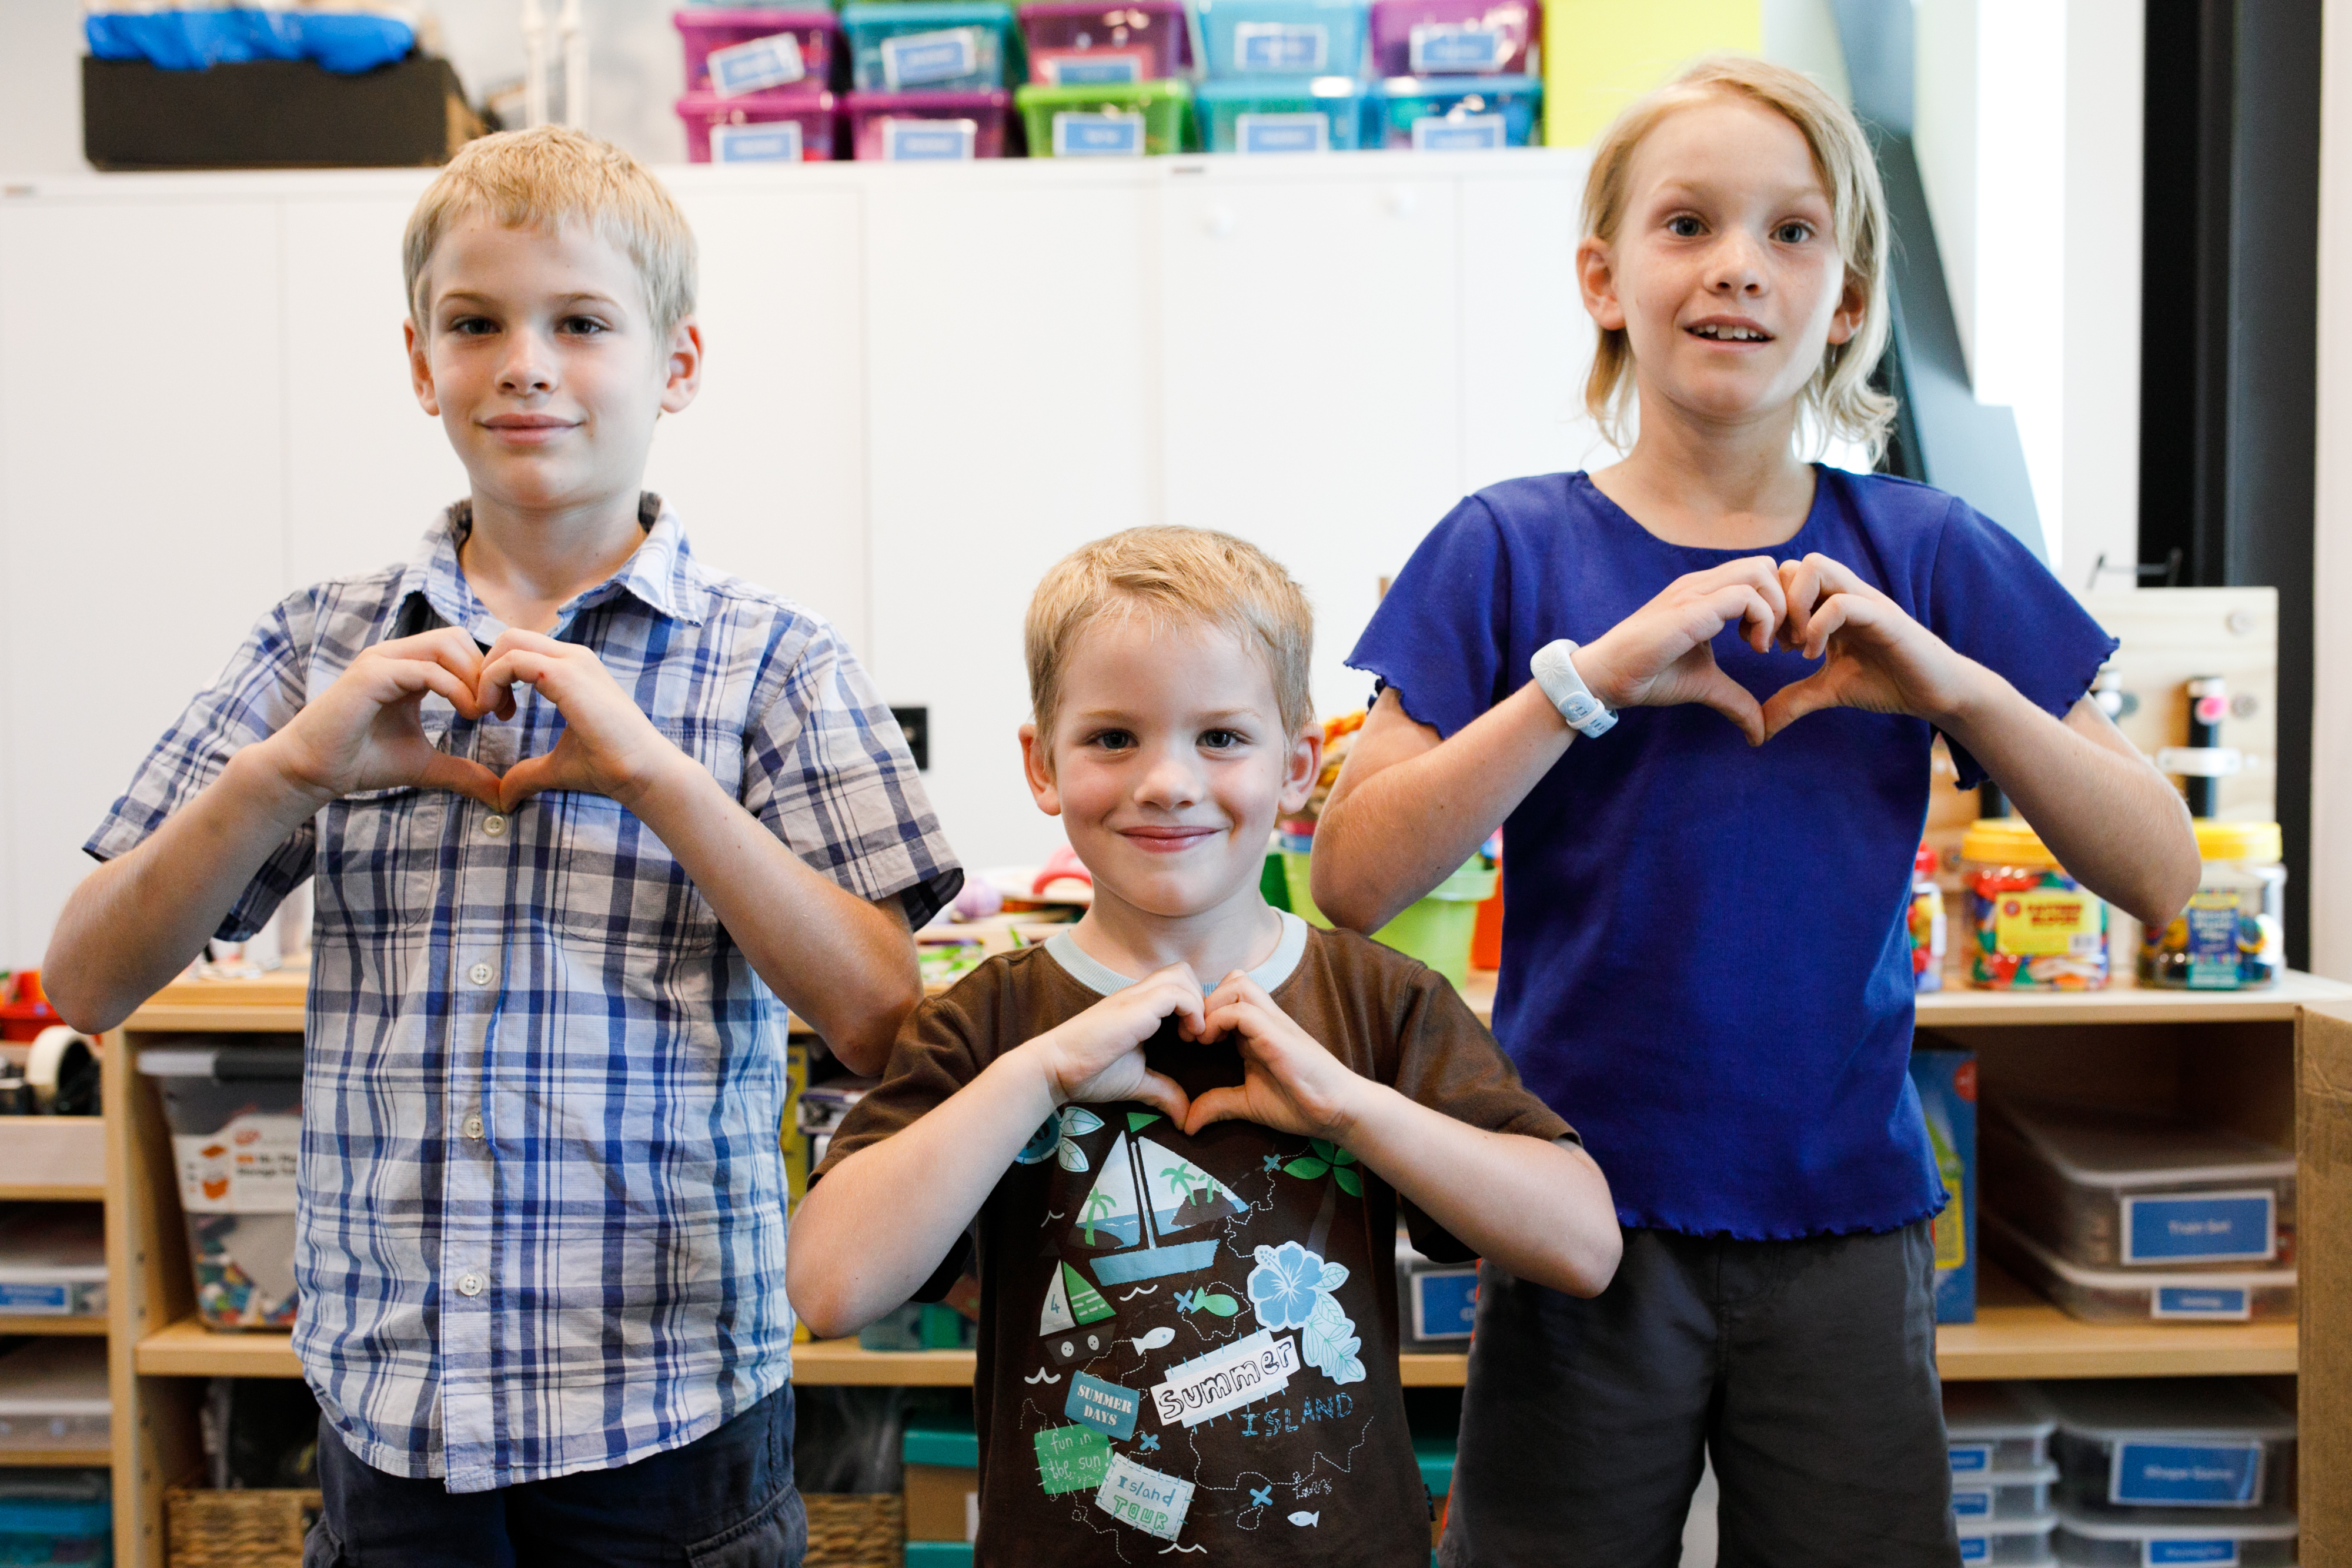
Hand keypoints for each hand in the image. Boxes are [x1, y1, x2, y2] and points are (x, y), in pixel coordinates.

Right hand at [260, 629, 502, 808]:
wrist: (312, 771)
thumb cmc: (363, 761)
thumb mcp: (426, 766)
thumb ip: (463, 772)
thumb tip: (501, 794)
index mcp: (409, 667)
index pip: (461, 649)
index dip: (490, 676)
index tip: (504, 713)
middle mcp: (395, 656)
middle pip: (458, 639)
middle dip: (487, 672)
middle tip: (497, 711)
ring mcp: (381, 661)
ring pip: (446, 644)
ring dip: (473, 677)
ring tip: (478, 714)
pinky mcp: (371, 675)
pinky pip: (426, 669)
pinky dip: (453, 688)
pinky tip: (465, 715)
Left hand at [476, 630, 682, 812]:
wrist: (641, 772)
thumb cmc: (608, 768)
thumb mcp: (556, 766)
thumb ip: (527, 773)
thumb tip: (503, 797)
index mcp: (575, 669)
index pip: (523, 650)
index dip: (499, 676)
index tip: (498, 713)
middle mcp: (574, 658)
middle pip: (511, 638)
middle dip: (487, 668)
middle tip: (487, 708)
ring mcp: (572, 662)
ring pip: (509, 642)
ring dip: (486, 674)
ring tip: (487, 711)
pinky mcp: (566, 675)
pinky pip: (512, 661)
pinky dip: (491, 682)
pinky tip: (494, 713)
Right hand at [1025, 964, 1200, 1122]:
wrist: (1055, 1069)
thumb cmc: (1089, 1073)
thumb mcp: (1137, 1082)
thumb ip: (1163, 1092)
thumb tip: (1185, 1117)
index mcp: (1138, 1006)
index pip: (1176, 984)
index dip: (1193, 1005)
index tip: (1193, 1039)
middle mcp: (1138, 995)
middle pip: (1182, 970)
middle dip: (1199, 997)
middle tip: (1196, 1033)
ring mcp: (1135, 997)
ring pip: (1182, 974)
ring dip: (1197, 1003)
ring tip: (1192, 1036)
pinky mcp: (1135, 1006)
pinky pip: (1176, 992)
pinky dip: (1191, 1010)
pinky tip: (1187, 1037)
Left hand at [1182, 973, 1368, 1141]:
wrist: (1339, 1111)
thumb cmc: (1300, 1104)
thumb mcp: (1248, 1103)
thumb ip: (1218, 1104)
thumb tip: (1187, 1123)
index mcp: (1258, 1030)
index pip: (1229, 996)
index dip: (1204, 1009)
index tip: (1190, 1039)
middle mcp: (1266, 1019)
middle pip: (1233, 979)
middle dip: (1205, 1000)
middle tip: (1192, 1034)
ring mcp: (1274, 1023)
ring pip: (1238, 984)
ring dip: (1212, 1005)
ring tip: (1202, 1037)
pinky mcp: (1278, 1035)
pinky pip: (1243, 1010)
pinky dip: (1219, 1020)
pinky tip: (1211, 1043)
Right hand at [1571, 557, 1785, 745]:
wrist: (1607, 677)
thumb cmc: (1649, 675)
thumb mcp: (1705, 685)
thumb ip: (1736, 699)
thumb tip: (1760, 733)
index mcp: (1706, 593)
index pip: (1760, 574)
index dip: (1779, 604)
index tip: (1775, 644)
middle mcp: (1703, 584)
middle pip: (1768, 565)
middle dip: (1787, 602)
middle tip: (1781, 642)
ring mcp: (1696, 592)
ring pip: (1761, 572)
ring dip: (1777, 609)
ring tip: (1765, 646)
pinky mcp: (1692, 608)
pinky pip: (1745, 596)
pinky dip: (1762, 621)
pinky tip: (1753, 649)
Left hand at [1762, 554, 1986, 739]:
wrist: (1933, 693)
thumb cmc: (1885, 683)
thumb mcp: (1828, 691)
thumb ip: (1793, 700)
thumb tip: (1759, 729)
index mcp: (1828, 605)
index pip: (1783, 578)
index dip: (1764, 608)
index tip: (1764, 644)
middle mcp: (1844, 594)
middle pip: (1792, 564)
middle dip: (1773, 604)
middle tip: (1776, 644)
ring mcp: (1864, 601)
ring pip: (1815, 567)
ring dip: (1794, 607)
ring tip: (1796, 646)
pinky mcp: (1883, 617)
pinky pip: (1841, 602)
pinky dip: (1817, 627)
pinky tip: (1813, 656)